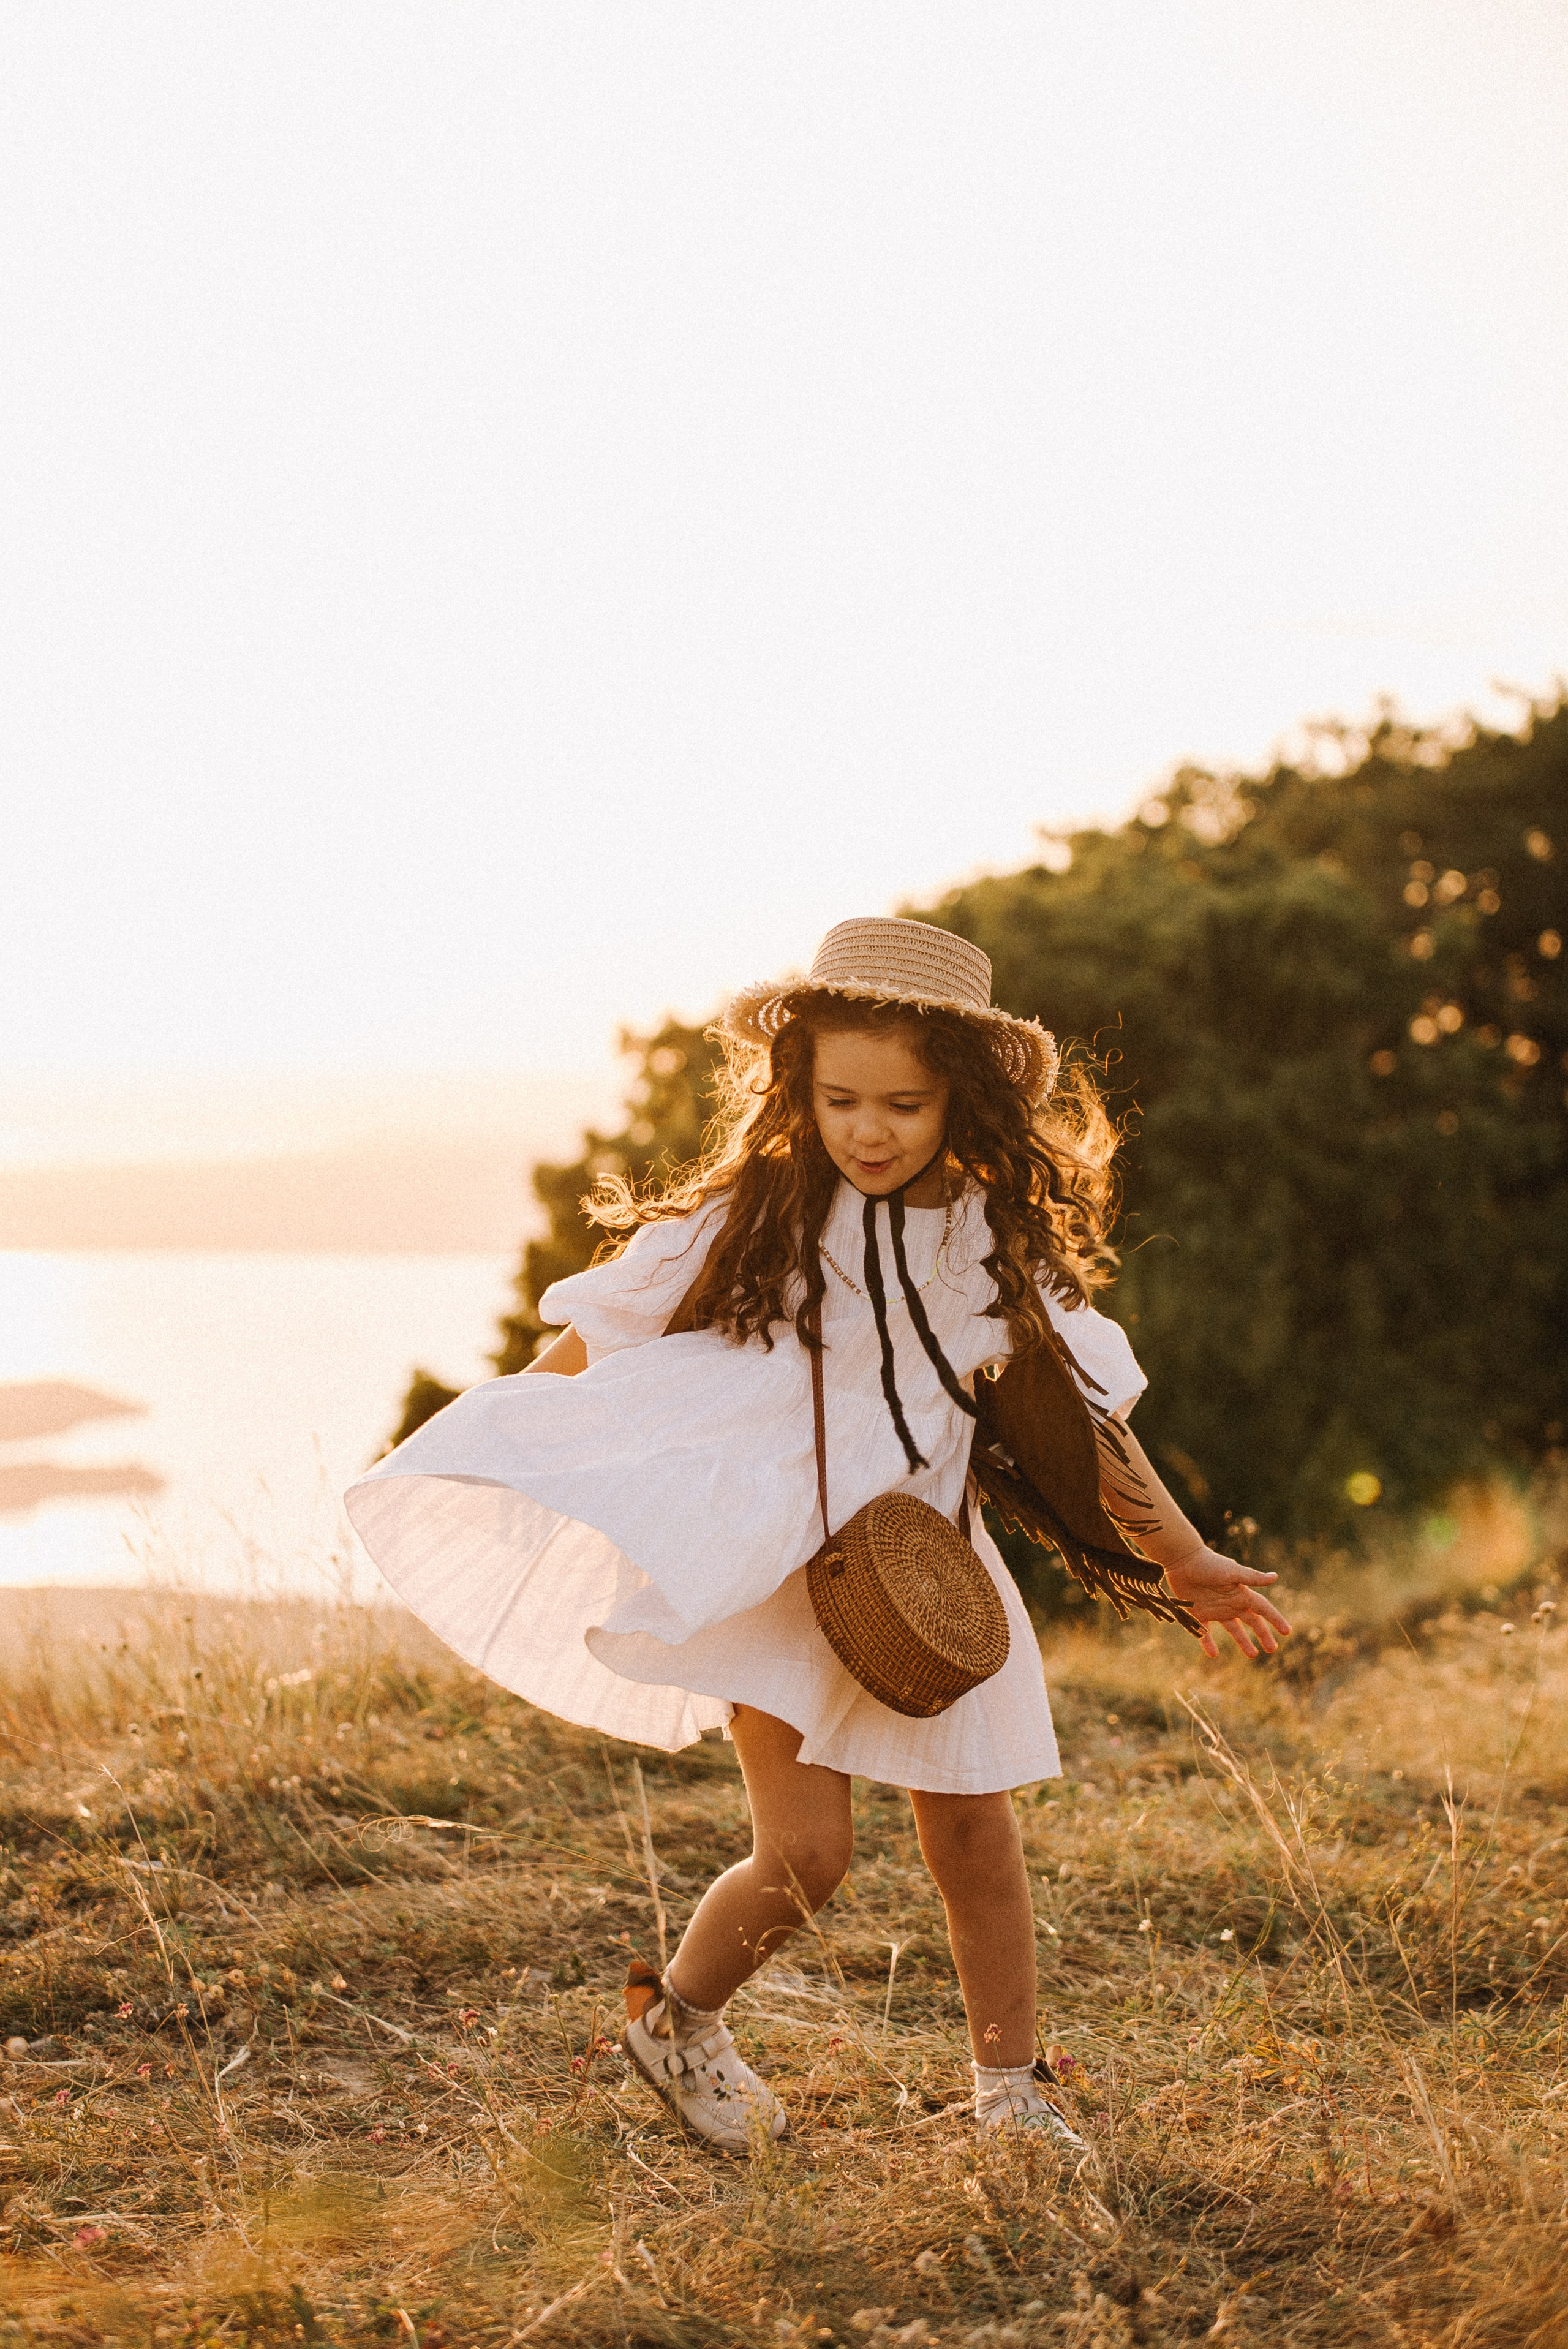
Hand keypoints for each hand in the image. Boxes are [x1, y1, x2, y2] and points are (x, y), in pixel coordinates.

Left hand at [1162, 1546, 1291, 1661]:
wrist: (1182, 1560)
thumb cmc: (1208, 1564)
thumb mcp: (1232, 1572)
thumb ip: (1252, 1577)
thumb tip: (1275, 1577)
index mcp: (1241, 1594)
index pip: (1263, 1609)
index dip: (1275, 1619)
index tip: (1287, 1632)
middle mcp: (1231, 1603)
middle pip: (1252, 1622)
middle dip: (1263, 1635)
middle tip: (1272, 1649)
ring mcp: (1215, 1609)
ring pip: (1234, 1629)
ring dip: (1243, 1641)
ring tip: (1252, 1655)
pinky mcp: (1198, 1613)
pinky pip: (1205, 1632)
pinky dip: (1208, 1643)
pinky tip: (1213, 1654)